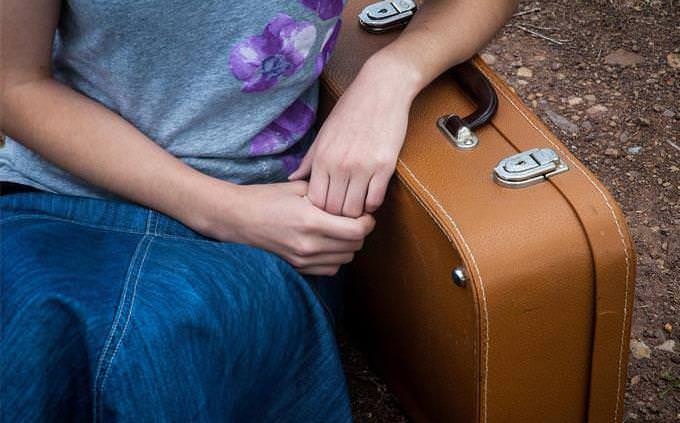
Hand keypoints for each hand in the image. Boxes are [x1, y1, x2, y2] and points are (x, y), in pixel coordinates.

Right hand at [189, 179, 374, 275]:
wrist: (236, 219)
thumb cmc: (266, 198)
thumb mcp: (298, 188)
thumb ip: (328, 195)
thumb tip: (352, 200)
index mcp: (311, 221)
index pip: (357, 230)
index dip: (367, 221)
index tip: (364, 214)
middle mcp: (309, 245)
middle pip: (355, 246)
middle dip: (359, 233)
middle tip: (353, 220)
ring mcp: (302, 260)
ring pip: (345, 259)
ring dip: (348, 246)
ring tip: (339, 231)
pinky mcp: (297, 268)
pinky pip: (330, 269)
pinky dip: (335, 258)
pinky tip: (326, 244)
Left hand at [288, 52, 420, 216]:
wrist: (382, 89)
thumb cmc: (350, 110)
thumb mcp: (324, 133)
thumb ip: (309, 160)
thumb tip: (292, 178)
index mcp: (322, 157)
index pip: (315, 201)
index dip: (320, 210)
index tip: (327, 207)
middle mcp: (340, 165)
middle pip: (334, 209)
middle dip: (337, 216)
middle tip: (342, 212)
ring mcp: (363, 167)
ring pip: (354, 209)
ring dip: (356, 212)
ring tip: (357, 206)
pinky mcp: (385, 166)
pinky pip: (375, 199)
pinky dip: (372, 204)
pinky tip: (370, 195)